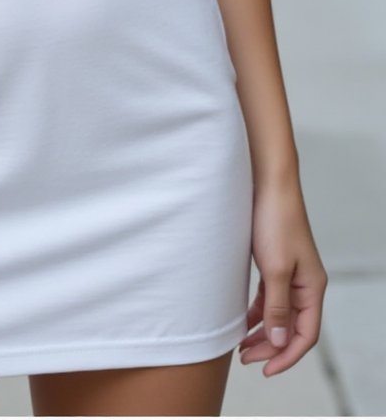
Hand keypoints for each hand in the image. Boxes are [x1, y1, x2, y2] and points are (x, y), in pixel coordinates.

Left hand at [239, 178, 327, 376]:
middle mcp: (305, 284)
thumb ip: (276, 308)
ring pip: (279, 314)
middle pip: (291, 328)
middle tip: (244, 359)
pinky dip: (257, 312)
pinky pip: (269, 298)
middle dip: (270, 347)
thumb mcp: (275, 269)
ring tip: (240, 346)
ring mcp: (291, 273)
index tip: (265, 370)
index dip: (287, 356)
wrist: (267, 183)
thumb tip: (279, 343)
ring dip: (262, 332)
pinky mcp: (275, 263)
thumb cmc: (275, 221)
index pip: (306, 335)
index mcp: (312, 287)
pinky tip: (242, 319)